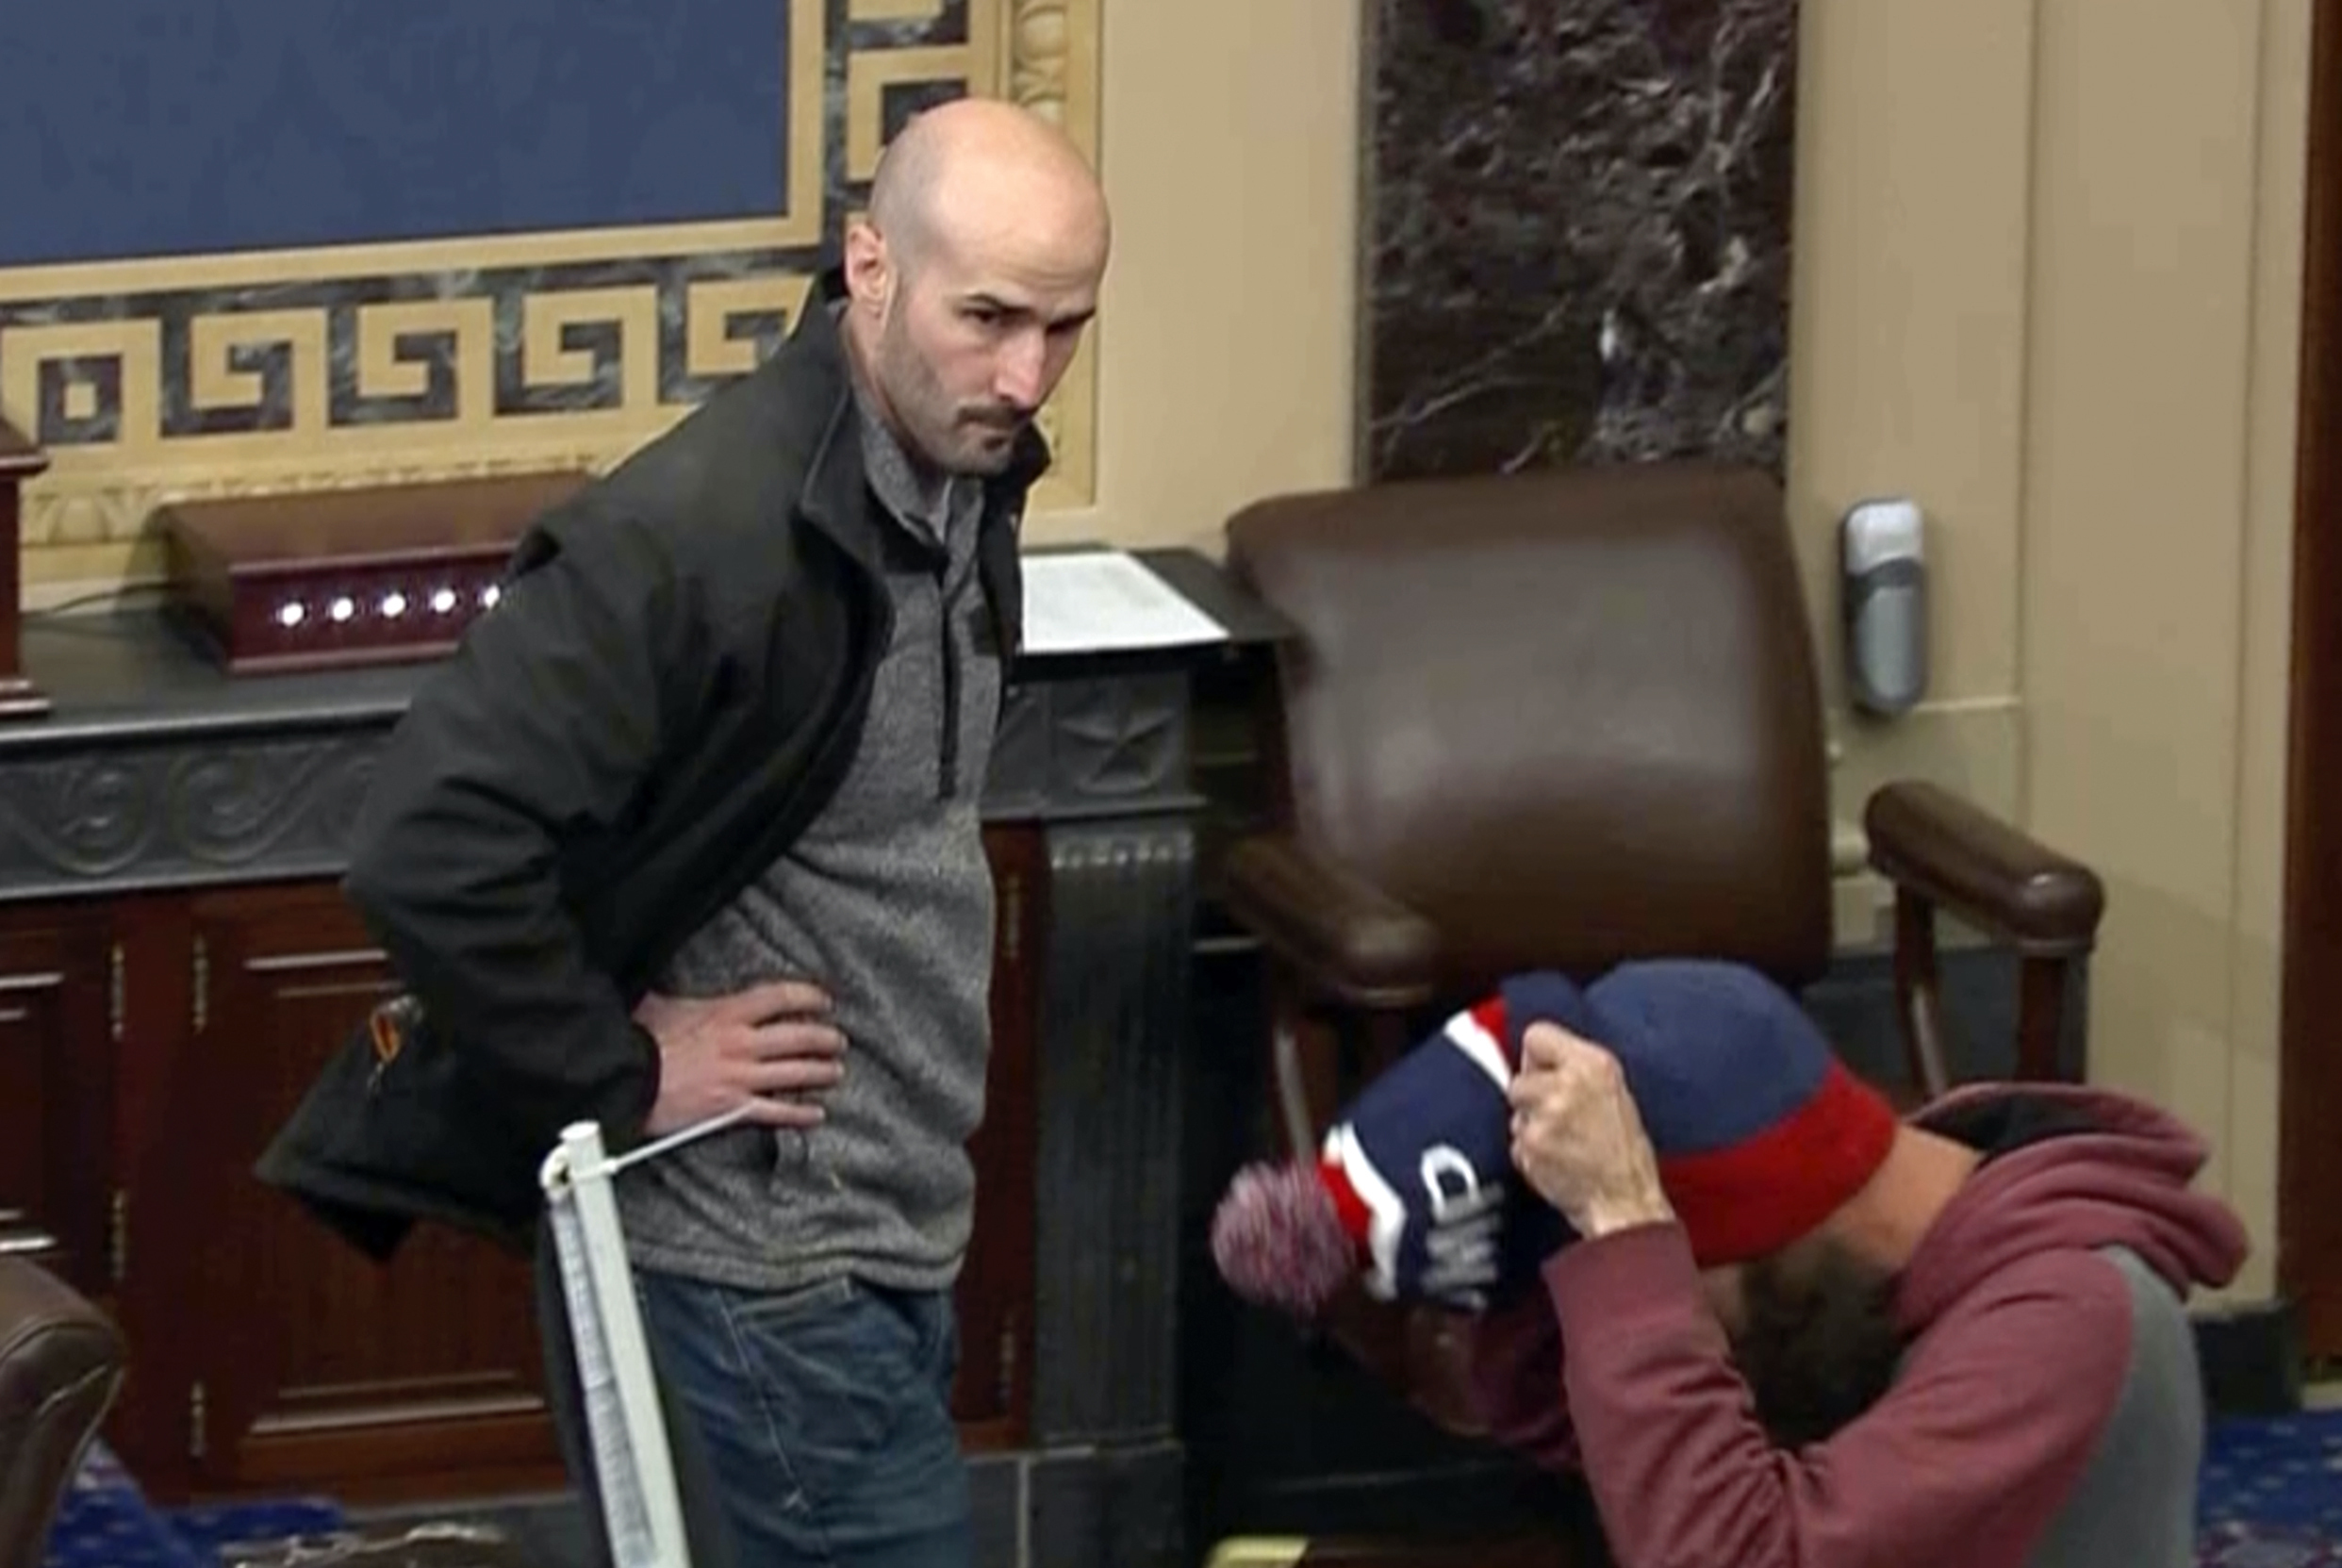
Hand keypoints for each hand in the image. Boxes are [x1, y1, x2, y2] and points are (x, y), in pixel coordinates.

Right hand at [636, 980, 844, 1134]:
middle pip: (798, 1036)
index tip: (823, 1000)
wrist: (625, 1081)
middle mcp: (740, 1043)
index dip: (808, 997)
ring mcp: (740, 1077)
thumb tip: (663, 983)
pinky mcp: (733, 1108)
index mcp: (726, 1013)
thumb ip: (672, 995)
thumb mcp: (656, 1005)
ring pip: (795, 1073)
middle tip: (838, 1040)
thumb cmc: (638, 1044)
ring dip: (821, 1073)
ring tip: (836, 1072)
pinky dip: (800, 1114)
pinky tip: (815, 1114)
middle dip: (825, 1038)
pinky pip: (776, 1111)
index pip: (780, 998)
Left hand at [1506, 1022, 1675, 1238]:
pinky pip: (1517, 1143)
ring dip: (1531, 1127)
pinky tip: (1557, 1161)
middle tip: (1559, 1118)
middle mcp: (1568, 1084)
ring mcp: (1547, 1114)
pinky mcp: (1532, 1144)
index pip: (1537, 1036)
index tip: (1542, 1073)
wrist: (1626, 1200)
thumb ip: (1577, 1071)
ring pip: (1516, 1113)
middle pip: (1519, 1078)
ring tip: (1563, 1143)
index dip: (1536, 1058)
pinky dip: (1530, 1153)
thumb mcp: (1615, 1094)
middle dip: (1532, 1099)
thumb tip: (1540, 1063)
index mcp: (1595, 1065)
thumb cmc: (1626, 1155)